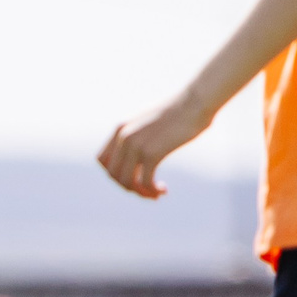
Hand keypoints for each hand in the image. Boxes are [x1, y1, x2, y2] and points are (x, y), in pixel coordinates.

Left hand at [98, 94, 212, 199]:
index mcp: (120, 128)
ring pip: (127, 182)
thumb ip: (138, 135)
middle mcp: (123, 136)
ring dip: (141, 192)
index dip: (114, 174)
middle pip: (113, 174)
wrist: (194, 103)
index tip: (132, 178)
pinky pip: (145, 182)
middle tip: (146, 190)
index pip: (102, 160)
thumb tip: (137, 155)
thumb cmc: (178, 113)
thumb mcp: (149, 123)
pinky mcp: (151, 153)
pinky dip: (152, 191)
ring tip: (156, 193)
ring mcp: (136, 145)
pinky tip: (163, 190)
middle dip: (129, 187)